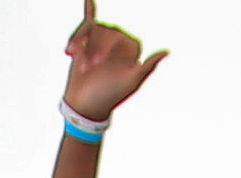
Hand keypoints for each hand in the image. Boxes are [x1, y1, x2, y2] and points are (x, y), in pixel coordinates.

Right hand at [59, 4, 165, 123]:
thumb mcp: (130, 83)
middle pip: (104, 31)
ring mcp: (103, 42)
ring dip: (81, 43)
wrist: (84, 105)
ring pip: (91, 29)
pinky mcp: (88, 42)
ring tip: (74, 58)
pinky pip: (90, 21)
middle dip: (93, 46)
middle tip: (87, 66)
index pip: (118, 36)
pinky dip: (89, 9)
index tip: (95, 64)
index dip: (105, 47)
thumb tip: (167, 52)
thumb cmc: (108, 96)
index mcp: (131, 50)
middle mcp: (119, 43)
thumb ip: (148, 67)